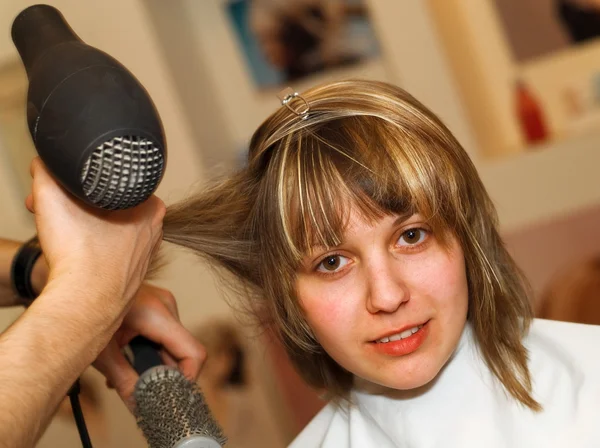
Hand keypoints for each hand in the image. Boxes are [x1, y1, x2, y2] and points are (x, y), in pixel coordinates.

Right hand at [26, 158, 164, 307]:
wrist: (83, 304)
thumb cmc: (79, 255)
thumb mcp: (53, 197)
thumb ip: (48, 171)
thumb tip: (45, 162)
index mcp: (149, 206)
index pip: (112, 184)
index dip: (79, 185)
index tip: (60, 193)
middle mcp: (153, 230)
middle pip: (107, 207)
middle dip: (75, 207)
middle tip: (51, 214)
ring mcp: (143, 256)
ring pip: (106, 231)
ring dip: (79, 229)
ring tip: (60, 236)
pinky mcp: (130, 276)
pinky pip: (106, 255)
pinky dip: (88, 252)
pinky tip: (74, 258)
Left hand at [93, 283, 205, 410]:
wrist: (75, 285)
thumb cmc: (82, 310)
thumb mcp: (102, 353)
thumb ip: (124, 381)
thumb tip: (139, 407)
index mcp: (158, 314)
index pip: (193, 352)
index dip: (188, 379)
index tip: (172, 396)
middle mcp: (166, 306)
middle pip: (181, 350)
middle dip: (164, 373)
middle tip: (141, 389)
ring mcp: (162, 303)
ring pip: (172, 343)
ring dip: (154, 362)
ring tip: (124, 372)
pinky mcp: (156, 304)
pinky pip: (164, 333)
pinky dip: (150, 350)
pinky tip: (125, 358)